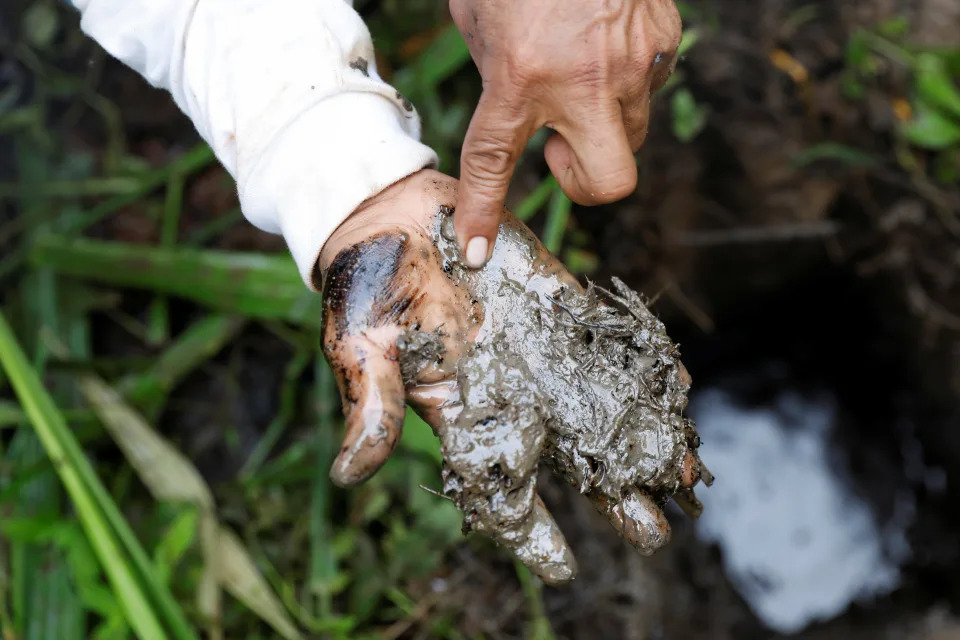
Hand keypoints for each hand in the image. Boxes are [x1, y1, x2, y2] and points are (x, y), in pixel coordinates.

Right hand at [316, 169, 705, 583]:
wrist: (390, 215)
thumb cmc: (365, 285)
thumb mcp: (359, 348)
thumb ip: (370, 406)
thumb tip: (349, 475)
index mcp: (462, 413)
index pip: (498, 486)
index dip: (527, 529)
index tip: (563, 567)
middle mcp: (511, 391)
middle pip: (568, 456)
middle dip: (611, 496)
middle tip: (654, 532)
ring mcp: (539, 349)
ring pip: (600, 406)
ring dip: (641, 438)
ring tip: (686, 475)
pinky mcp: (557, 303)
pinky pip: (607, 340)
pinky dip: (641, 363)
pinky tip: (677, 385)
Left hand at [449, 0, 681, 266]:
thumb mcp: (479, 18)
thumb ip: (493, 73)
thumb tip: (506, 110)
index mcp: (520, 74)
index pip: (494, 162)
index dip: (482, 211)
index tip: (480, 248)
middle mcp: (583, 78)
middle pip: (609, 181)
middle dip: (584, 182)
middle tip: (558, 152)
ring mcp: (632, 61)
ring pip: (631, 134)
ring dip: (602, 127)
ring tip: (577, 82)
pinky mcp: (663, 38)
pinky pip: (649, 88)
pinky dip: (626, 83)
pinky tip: (605, 46)